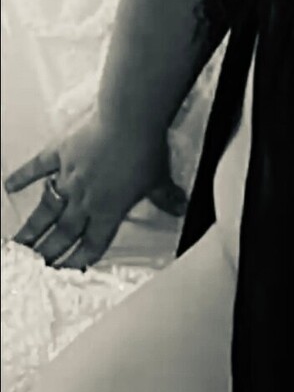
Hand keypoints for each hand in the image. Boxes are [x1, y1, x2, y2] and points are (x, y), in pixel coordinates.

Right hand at [3, 111, 187, 269]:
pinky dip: (23, 177)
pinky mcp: (59, 154)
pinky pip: (37, 168)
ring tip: (17, 244)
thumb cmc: (146, 151)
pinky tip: (9, 186)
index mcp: (109, 211)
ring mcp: (68, 178)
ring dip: (31, 228)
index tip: (65, 271)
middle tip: (33, 265)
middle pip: (63, 233)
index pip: (92, 244)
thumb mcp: (160, 180)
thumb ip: (165, 198)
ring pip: (46, 209)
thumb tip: (179, 208)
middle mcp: (84, 200)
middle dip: (48, 252)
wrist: (129, 120)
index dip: (79, 260)